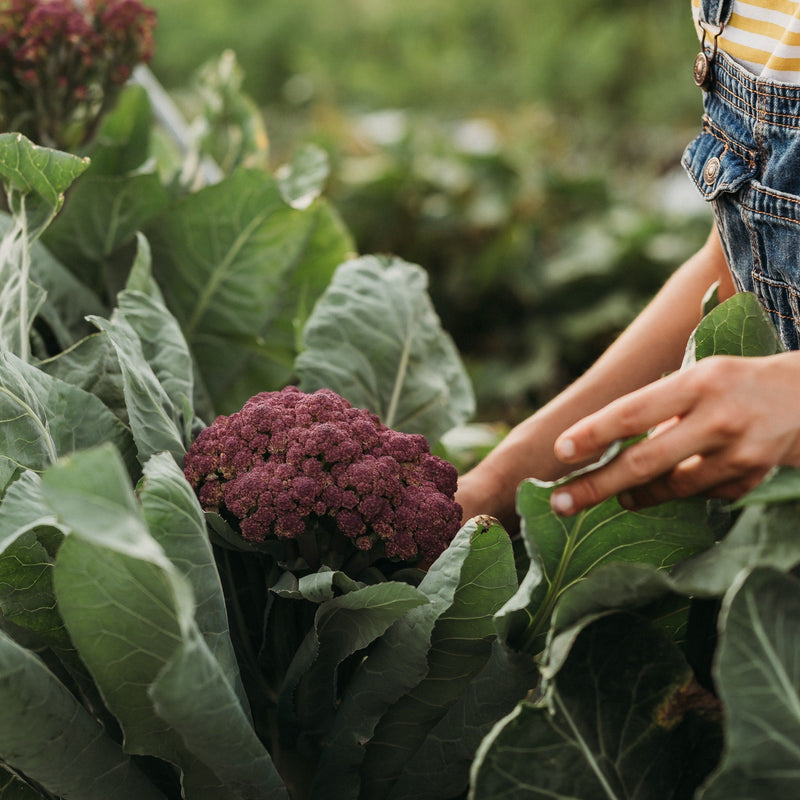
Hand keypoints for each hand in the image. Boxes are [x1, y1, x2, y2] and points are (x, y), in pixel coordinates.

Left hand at [549, 354, 799, 515]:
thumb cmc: (735, 384)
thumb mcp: (698, 378)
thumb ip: (657, 409)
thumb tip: (606, 450)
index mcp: (698, 382)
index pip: (633, 411)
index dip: (593, 433)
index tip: (560, 451)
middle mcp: (720, 417)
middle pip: (645, 461)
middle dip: (597, 485)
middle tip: (561, 503)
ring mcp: (741, 453)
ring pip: (673, 486)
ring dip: (638, 495)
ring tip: (621, 496)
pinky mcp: (755, 479)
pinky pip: (703, 496)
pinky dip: (684, 492)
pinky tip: (681, 482)